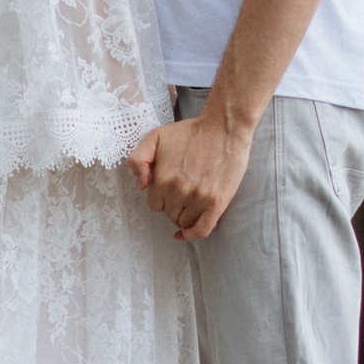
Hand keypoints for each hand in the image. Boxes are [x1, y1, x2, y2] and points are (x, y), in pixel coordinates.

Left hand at [128, 97, 257, 241]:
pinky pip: (201, 230)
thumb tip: (141, 186)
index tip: (168, 188)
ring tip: (189, 201)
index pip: (154, 203)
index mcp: (163, 177)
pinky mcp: (217, 203)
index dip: (160, 196)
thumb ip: (138, 159)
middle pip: (168, 213)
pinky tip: (184, 233)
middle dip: (172, 205)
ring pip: (182, 222)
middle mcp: (179, 190)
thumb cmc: (191, 132)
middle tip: (182, 190)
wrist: (224, 128)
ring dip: (183, 215)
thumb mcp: (155, 136)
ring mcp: (199, 198)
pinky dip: (191, 235)